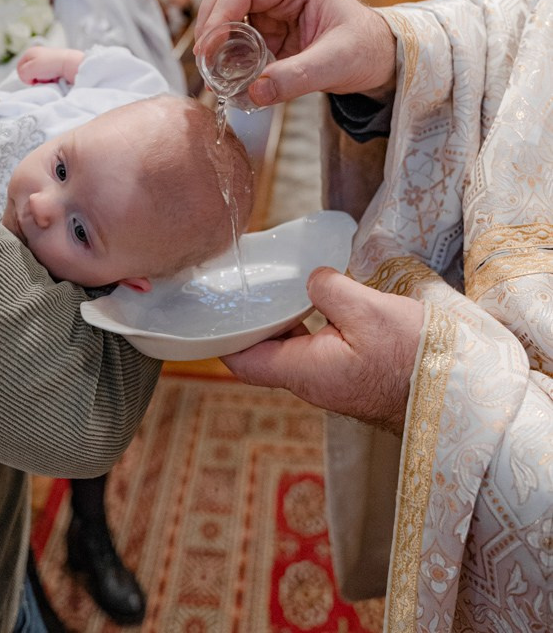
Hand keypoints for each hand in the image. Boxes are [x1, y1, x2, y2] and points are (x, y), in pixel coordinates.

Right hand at [17, 46, 83, 85]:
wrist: (70, 64)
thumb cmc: (49, 65)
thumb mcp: (29, 70)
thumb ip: (22, 74)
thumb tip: (28, 78)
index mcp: (29, 52)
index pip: (19, 68)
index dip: (24, 76)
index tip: (33, 80)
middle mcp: (37, 54)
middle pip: (30, 72)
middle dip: (35, 78)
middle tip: (42, 78)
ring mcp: (47, 59)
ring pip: (39, 74)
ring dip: (43, 79)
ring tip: (50, 78)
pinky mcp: (55, 65)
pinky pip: (48, 75)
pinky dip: (50, 78)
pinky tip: (56, 77)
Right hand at [194, 0, 395, 106]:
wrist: (380, 58)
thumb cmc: (366, 50)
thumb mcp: (335, 64)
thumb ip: (296, 78)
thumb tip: (254, 92)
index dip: (219, 15)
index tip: (209, 49)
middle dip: (210, 26)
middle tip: (205, 62)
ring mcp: (272, 9)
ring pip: (225, 14)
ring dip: (215, 41)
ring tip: (214, 73)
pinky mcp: (269, 29)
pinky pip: (236, 36)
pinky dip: (227, 54)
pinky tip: (228, 76)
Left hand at [222, 268, 423, 435]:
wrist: (459, 395)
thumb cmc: (415, 358)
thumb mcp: (368, 310)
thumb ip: (329, 289)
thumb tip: (311, 279)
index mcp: (305, 371)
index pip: (243, 362)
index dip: (221, 338)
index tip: (213, 307)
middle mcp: (312, 383)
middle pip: (263, 354)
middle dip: (252, 321)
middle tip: (246, 284)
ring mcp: (332, 383)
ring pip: (291, 350)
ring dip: (281, 320)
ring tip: (278, 285)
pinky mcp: (351, 377)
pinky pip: (316, 350)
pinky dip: (307, 325)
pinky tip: (317, 301)